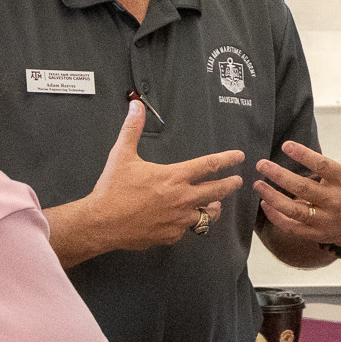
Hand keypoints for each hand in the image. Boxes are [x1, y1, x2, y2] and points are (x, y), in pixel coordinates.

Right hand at [85, 99, 244, 251]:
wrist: (101, 223)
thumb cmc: (112, 189)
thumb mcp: (122, 155)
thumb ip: (132, 129)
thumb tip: (136, 105)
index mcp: (174, 177)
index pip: (209, 165)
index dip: (227, 159)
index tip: (239, 156)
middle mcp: (181, 198)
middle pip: (216, 191)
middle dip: (230, 185)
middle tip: (237, 181)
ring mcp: (178, 220)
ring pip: (206, 215)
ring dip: (212, 208)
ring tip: (215, 205)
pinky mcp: (170, 236)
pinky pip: (185, 230)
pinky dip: (186, 224)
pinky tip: (183, 220)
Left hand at [255, 105, 340, 249]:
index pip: (324, 167)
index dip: (304, 156)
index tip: (286, 145)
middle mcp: (335, 201)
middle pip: (303, 188)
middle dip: (280, 176)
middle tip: (261, 164)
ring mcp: (325, 219)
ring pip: (295, 210)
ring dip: (273, 198)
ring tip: (257, 184)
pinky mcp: (316, 233)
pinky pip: (293, 227)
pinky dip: (277, 217)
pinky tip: (265, 204)